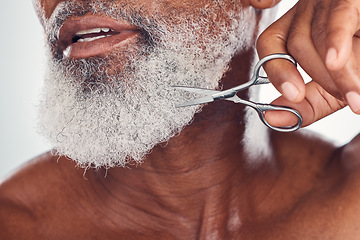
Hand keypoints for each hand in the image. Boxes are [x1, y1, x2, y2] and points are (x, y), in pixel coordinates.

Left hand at [256, 0, 359, 127]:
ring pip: (317, 36)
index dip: (277, 70)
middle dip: (321, 78)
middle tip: (347, 98)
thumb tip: (272, 117)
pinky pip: (338, 17)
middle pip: (297, 43)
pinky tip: (335, 61)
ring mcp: (328, 1)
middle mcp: (307, 10)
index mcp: (296, 27)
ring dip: (336, 74)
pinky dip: (336, 41)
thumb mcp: (332, 89)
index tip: (293, 95)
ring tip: (355, 97)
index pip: (270, 42)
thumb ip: (305, 105)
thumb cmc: (359, 66)